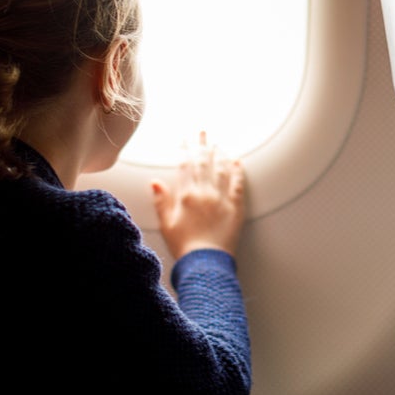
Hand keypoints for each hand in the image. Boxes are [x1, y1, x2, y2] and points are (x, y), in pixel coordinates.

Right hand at [151, 132, 245, 259]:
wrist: (205, 263)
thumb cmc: (184, 246)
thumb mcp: (166, 224)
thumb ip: (161, 201)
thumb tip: (155, 182)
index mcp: (186, 196)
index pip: (185, 167)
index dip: (184, 151)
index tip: (184, 140)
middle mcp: (205, 193)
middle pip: (203, 163)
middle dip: (202, 146)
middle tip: (202, 132)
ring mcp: (222, 199)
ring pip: (221, 170)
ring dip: (220, 155)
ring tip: (218, 144)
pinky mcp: (236, 208)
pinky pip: (238, 185)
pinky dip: (238, 172)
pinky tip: (238, 162)